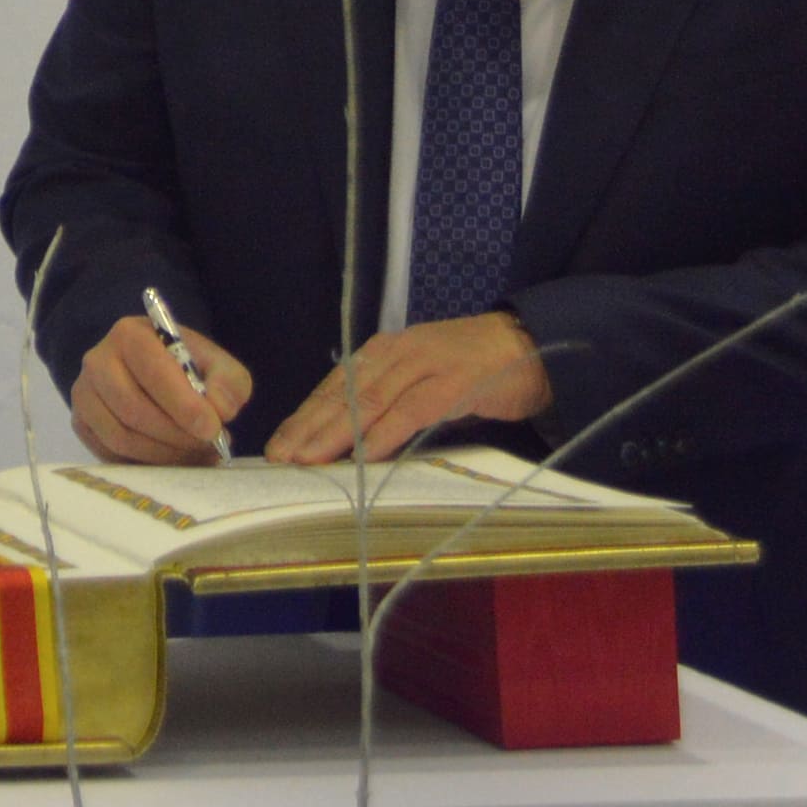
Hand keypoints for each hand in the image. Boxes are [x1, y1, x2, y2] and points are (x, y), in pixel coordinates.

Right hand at [70, 310, 251, 463]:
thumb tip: (220, 409)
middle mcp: (97, 361)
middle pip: (133, 409)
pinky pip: (111, 455)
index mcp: (129, 335)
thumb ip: (228, 381)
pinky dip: (146, 464)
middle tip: (208, 446)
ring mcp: (84, 395)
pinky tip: (173, 459)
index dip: (183, 404)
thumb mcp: (214, 363)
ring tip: (195, 454)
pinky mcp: (82, 425)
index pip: (152, 371)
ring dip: (164, 454)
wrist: (150, 372)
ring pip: (121, 437)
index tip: (212, 428)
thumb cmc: (183, 366)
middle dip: (176, 435)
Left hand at [264, 312, 550, 465]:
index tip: (278, 447)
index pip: (334, 388)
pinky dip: (386, 433)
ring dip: (336, 433)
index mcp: (384, 353)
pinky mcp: (454, 382)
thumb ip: (387, 404)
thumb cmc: (470, 369)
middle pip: (344, 395)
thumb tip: (347, 442)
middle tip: (280, 458)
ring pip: (370, 402)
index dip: (304, 418)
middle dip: (308, 429)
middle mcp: (397, 353)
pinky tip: (365, 455)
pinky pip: (412, 411)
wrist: (529, 346)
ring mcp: (425, 365)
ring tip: (309, 460)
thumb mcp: (420, 381)